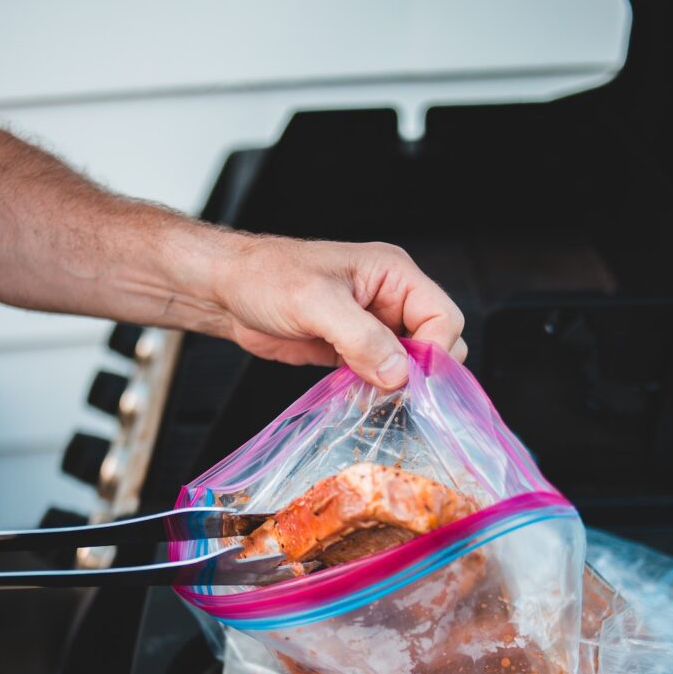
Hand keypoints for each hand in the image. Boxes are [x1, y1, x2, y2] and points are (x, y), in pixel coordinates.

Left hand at [214, 235, 465, 388]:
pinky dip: (377, 392)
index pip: (443, 317)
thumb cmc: (267, 278)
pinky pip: (382, 376)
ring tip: (374, 397)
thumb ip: (360, 336)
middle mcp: (391, 300)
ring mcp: (374, 328)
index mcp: (394, 274)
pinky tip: (360, 399)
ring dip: (398, 385)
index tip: (410, 378)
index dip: (435, 351)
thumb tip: (399, 373)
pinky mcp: (354, 352)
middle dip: (420, 370)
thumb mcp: (314, 301)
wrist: (229, 292)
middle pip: (436, 343)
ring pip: (410, 365)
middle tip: (391, 391)